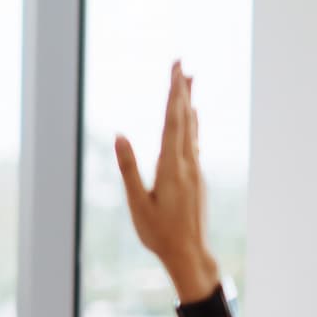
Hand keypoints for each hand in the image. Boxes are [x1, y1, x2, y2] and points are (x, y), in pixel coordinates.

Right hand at [116, 61, 218, 300]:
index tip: (175, 69)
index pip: (172, 120)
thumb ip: (129, 168)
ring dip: (189, 102)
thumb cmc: (159, 233)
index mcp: (170, 167)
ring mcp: (195, 169)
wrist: (190, 253)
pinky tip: (193, 116)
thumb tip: (120, 136)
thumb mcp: (136, 203)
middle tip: (181, 62)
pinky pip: (195, 141)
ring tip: (189, 79)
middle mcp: (187, 163)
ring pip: (192, 128)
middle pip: (184, 118)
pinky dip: (192, 123)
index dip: (173, 93)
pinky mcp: (196, 177)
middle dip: (181, 89)